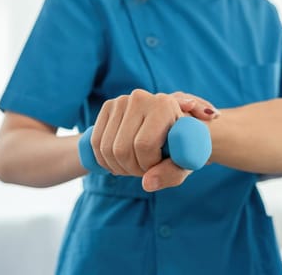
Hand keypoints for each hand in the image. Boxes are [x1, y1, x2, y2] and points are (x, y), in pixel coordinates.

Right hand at [89, 89, 217, 190]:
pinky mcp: (108, 106)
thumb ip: (170, 174)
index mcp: (164, 105)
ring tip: (136, 165)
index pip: (143, 145)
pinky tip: (121, 162)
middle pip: (121, 149)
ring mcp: (121, 101)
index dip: (147, 165)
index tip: (158, 167)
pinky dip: (105, 160)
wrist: (176, 127)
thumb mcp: (185, 162)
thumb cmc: (184, 146)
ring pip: (106, 148)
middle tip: (146, 169)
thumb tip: (146, 184)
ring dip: (119, 166)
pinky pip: (96, 142)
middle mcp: (141, 98)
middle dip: (132, 168)